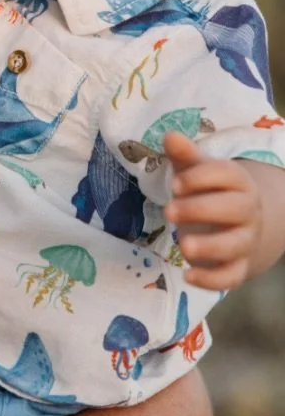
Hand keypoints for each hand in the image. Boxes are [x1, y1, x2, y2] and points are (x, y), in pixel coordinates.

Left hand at [163, 131, 261, 289]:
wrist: (238, 224)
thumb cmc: (209, 190)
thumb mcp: (196, 171)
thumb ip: (184, 156)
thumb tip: (170, 135)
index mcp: (238, 181)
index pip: (227, 175)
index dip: (202, 178)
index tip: (175, 184)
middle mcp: (247, 210)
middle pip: (235, 209)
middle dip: (201, 210)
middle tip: (168, 211)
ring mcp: (245, 239)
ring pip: (235, 245)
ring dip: (209, 246)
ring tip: (182, 245)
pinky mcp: (238, 266)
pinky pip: (231, 276)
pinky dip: (212, 279)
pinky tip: (187, 275)